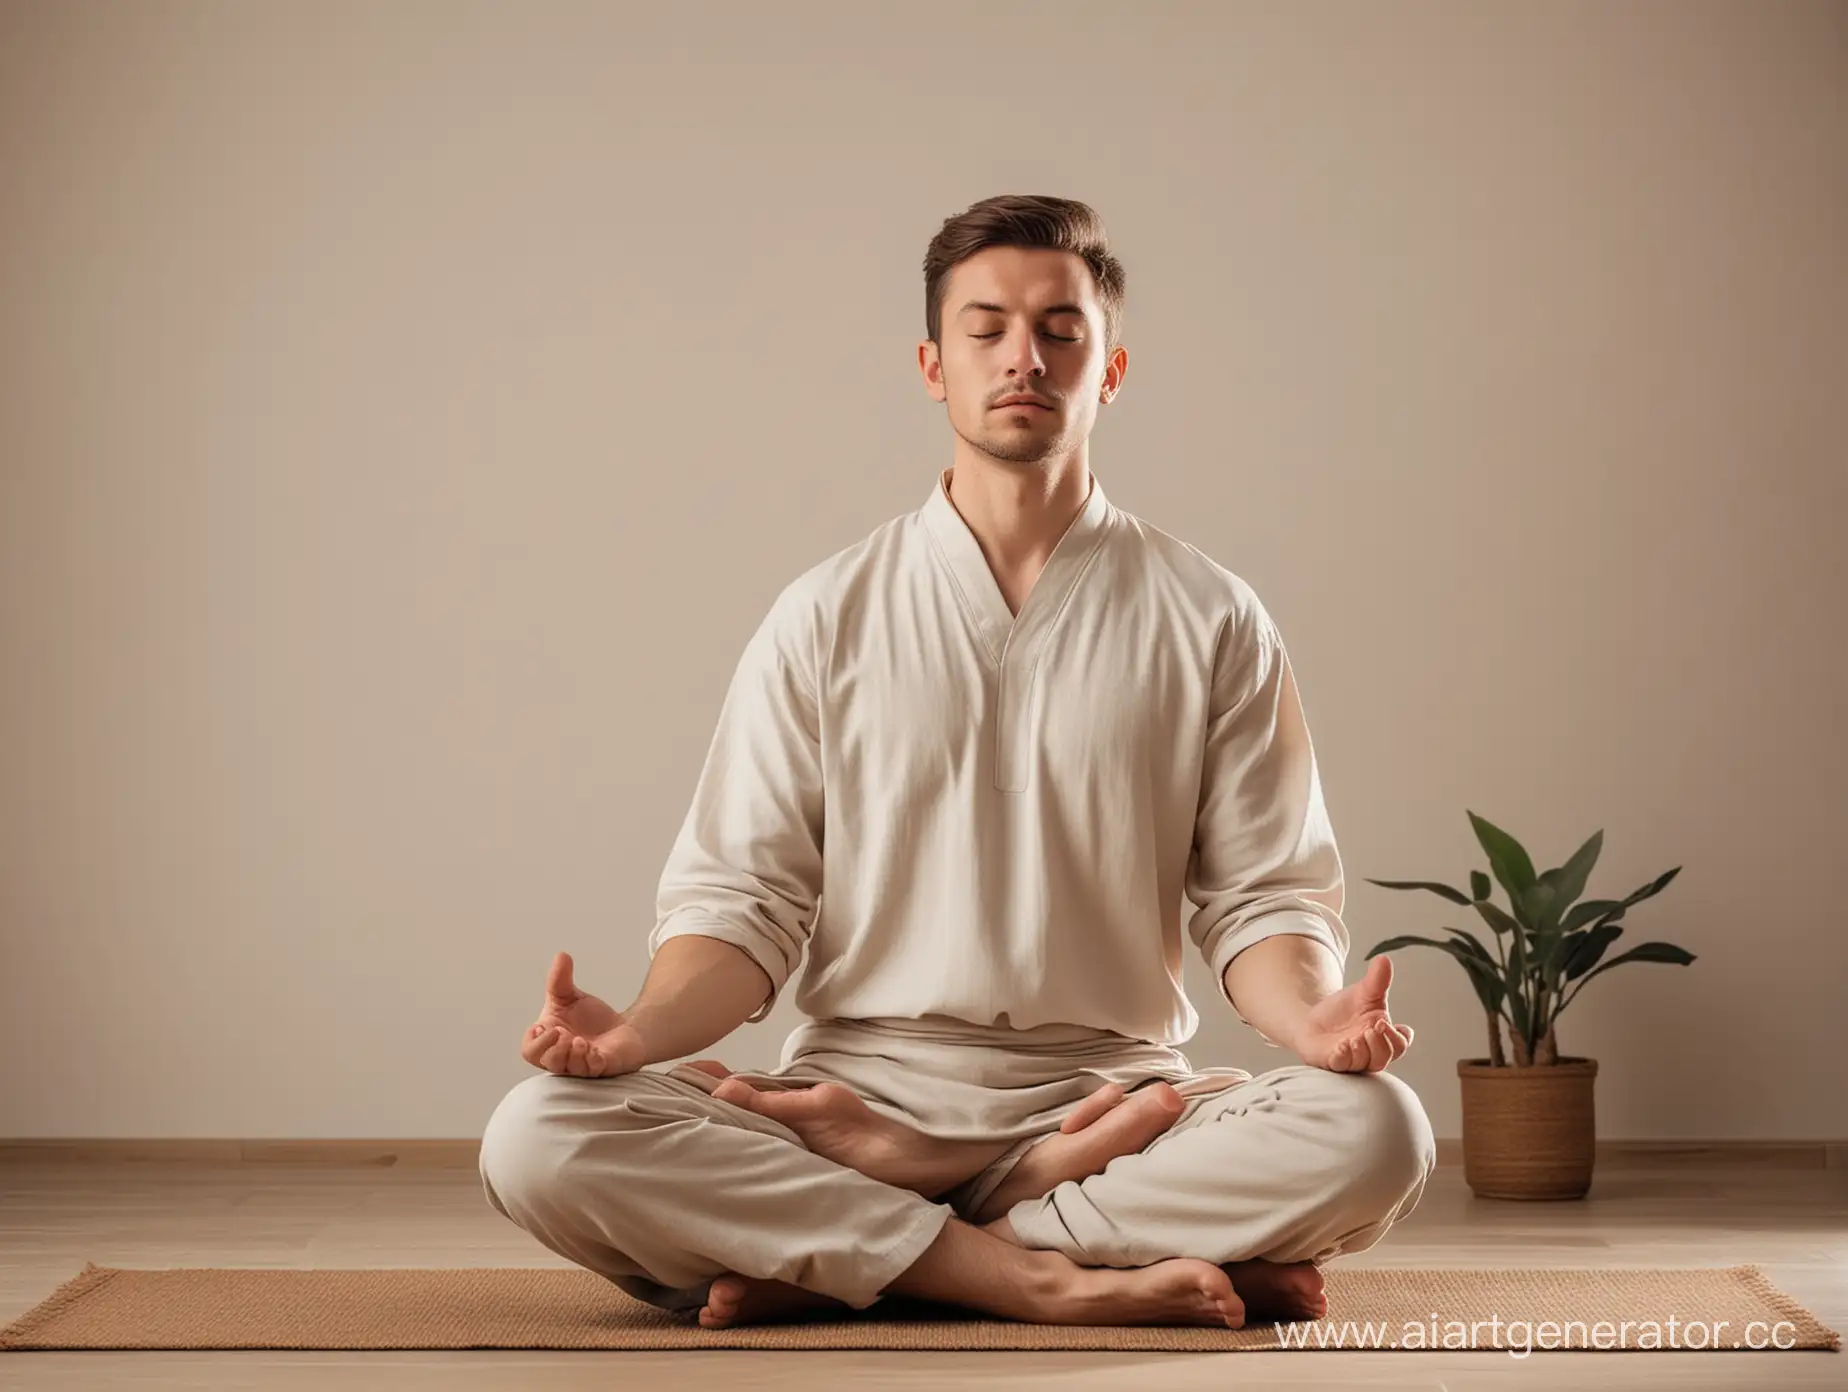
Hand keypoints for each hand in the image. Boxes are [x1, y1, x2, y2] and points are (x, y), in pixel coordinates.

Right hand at [521, 951, 644, 1077]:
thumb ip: (561, 980)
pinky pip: (593, 1070)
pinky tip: (594, 1050)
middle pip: (547, 1062)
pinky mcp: (603, 1067)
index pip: (530, 1050)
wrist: (621, 1028)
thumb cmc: (590, 1019)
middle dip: (551, 1049)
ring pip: (570, 1068)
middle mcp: (563, 1056)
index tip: (540, 1027)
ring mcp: (582, 1064)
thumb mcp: (570, 997)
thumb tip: (561, 955)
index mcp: (549, 1040)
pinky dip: (591, 1061)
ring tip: (579, 1040)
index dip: (533, 1042)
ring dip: (572, 1055)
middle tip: (561, 1032)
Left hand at [1292, 955, 1413, 1073]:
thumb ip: (1376, 980)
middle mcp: (1372, 1051)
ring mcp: (1354, 1059)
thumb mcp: (1362, 992)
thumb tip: (1384, 959)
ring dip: (1365, 1050)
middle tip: (1375, 1026)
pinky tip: (1342, 1046)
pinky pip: (1342, 1065)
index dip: (1401, 1037)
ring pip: (1367, 1063)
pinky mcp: (1333, 1062)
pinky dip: (1344, 1057)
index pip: (1401, 1043)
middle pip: (1387, 1055)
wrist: (1315, 1019)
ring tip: (1357, 1037)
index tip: (1398, 1026)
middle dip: (1384, 1043)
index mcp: (1383, 1035)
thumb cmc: (1345, 1010)